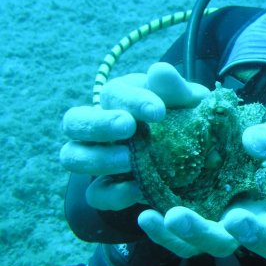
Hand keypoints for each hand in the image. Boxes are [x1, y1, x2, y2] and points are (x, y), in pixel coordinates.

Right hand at [60, 62, 209, 209]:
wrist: (192, 151)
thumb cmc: (185, 116)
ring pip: (72, 156)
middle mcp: (99, 124)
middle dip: (100, 124)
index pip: (114, 94)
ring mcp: (97, 157)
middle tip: (128, 128)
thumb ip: (175, 88)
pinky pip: (95, 194)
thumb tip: (159, 71)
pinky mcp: (106, 187)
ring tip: (129, 160)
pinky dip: (113, 193)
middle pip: (74, 121)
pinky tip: (138, 189)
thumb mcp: (187, 101)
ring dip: (98, 159)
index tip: (159, 111)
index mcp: (119, 97)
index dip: (134, 101)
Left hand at [138, 121, 265, 262]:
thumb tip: (253, 142)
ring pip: (222, 246)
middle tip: (233, 220)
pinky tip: (148, 216)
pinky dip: (165, 234)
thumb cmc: (263, 149)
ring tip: (174, 217)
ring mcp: (230, 231)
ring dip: (200, 234)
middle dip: (253, 234)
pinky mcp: (201, 233)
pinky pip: (185, 243)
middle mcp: (265, 222)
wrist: (229, 155)